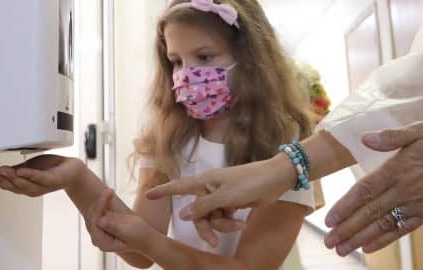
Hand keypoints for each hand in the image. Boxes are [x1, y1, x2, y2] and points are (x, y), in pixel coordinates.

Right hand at [0, 155, 85, 196]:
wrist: (72, 170)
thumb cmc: (51, 169)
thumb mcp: (29, 167)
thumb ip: (16, 169)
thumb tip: (0, 170)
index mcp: (24, 185)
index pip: (7, 184)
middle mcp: (31, 188)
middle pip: (13, 186)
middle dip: (0, 179)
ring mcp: (41, 186)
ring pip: (24, 184)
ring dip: (12, 178)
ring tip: (3, 170)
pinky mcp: (51, 181)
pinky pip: (39, 179)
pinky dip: (29, 175)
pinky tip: (21, 171)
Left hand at [93, 189, 155, 251]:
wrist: (147, 235)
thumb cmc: (139, 236)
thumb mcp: (128, 232)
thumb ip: (113, 228)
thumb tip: (100, 222)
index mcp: (102, 243)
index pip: (95, 225)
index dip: (99, 211)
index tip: (105, 200)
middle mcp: (99, 236)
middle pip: (95, 217)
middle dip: (101, 203)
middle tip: (109, 190)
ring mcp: (102, 228)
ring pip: (98, 211)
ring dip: (104, 199)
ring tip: (110, 190)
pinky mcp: (106, 221)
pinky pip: (103, 209)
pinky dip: (107, 200)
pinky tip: (111, 192)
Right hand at [146, 156, 293, 229]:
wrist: (274, 180)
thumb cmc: (249, 182)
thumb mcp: (225, 197)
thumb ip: (202, 207)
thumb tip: (182, 214)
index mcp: (204, 182)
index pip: (178, 187)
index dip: (163, 191)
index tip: (147, 195)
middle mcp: (209, 189)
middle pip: (197, 214)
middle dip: (205, 228)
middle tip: (213, 242)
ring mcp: (220, 197)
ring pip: (211, 218)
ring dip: (223, 225)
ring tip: (238, 224)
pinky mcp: (230, 203)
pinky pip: (222, 218)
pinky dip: (230, 222)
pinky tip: (241, 221)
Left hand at [323, 121, 422, 255]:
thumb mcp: (422, 128)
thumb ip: (391, 137)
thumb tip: (365, 138)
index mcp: (400, 167)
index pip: (366, 190)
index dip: (346, 206)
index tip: (329, 219)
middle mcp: (407, 189)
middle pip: (370, 213)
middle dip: (348, 228)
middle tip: (328, 242)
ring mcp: (419, 204)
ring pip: (384, 225)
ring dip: (361, 238)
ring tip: (342, 249)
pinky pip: (403, 229)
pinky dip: (385, 239)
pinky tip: (370, 246)